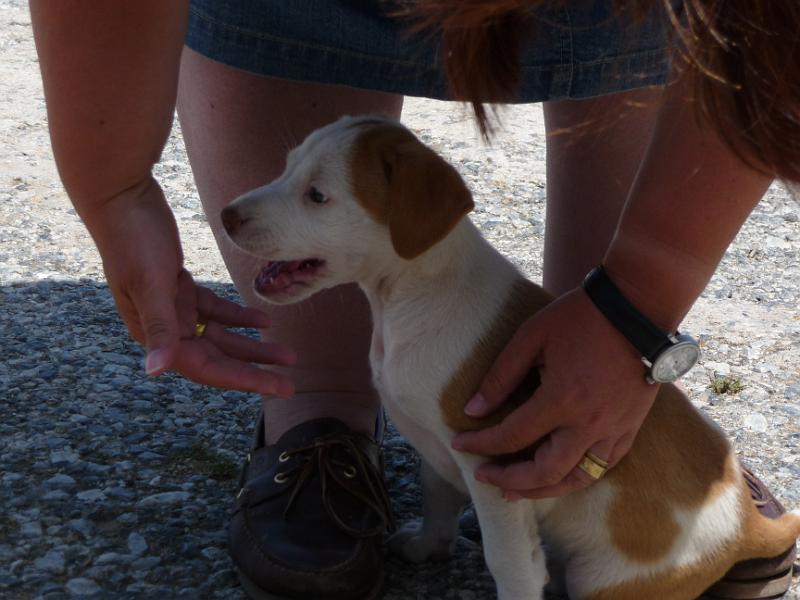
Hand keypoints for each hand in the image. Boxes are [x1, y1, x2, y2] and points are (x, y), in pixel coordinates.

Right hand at [82, 179, 295, 396]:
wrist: (121, 198)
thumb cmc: (131, 240)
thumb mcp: (149, 284)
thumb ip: (158, 328)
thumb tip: (155, 370)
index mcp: (157, 333)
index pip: (208, 368)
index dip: (244, 380)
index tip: (278, 388)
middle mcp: (167, 327)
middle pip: (219, 357)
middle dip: (255, 369)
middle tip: (290, 382)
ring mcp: (175, 308)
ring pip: (222, 335)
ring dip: (252, 345)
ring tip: (286, 353)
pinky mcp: (182, 288)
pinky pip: (216, 310)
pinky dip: (239, 316)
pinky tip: (264, 319)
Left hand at [451, 287, 657, 497]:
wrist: (637, 308)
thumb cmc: (581, 318)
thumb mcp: (531, 337)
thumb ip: (501, 377)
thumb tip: (473, 410)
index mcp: (561, 400)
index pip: (512, 436)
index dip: (481, 444)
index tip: (460, 444)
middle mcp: (589, 424)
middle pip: (544, 472)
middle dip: (510, 480)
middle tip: (484, 476)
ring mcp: (614, 429)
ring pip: (577, 479)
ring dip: (544, 490)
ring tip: (517, 490)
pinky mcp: (631, 428)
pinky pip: (604, 466)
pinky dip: (578, 476)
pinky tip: (560, 474)